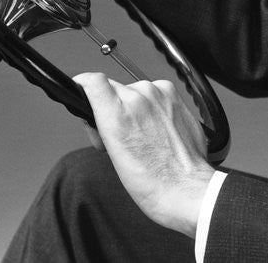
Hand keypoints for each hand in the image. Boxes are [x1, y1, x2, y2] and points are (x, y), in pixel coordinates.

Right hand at [75, 72, 215, 237]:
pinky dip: (152, 105)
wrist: (184, 187)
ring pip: (135, 90)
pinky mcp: (175, 96)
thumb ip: (101, 125)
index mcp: (118, 114)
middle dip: (112, 106)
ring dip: (134, 106)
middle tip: (119, 131)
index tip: (82, 87)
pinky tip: (157, 127)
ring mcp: (159, 94)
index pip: (93, 81)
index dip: (84, 83)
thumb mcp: (113, 154)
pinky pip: (155, 93)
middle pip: (114, 88)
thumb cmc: (150, 181)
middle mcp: (139, 98)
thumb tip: (96, 113)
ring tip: (143, 133)